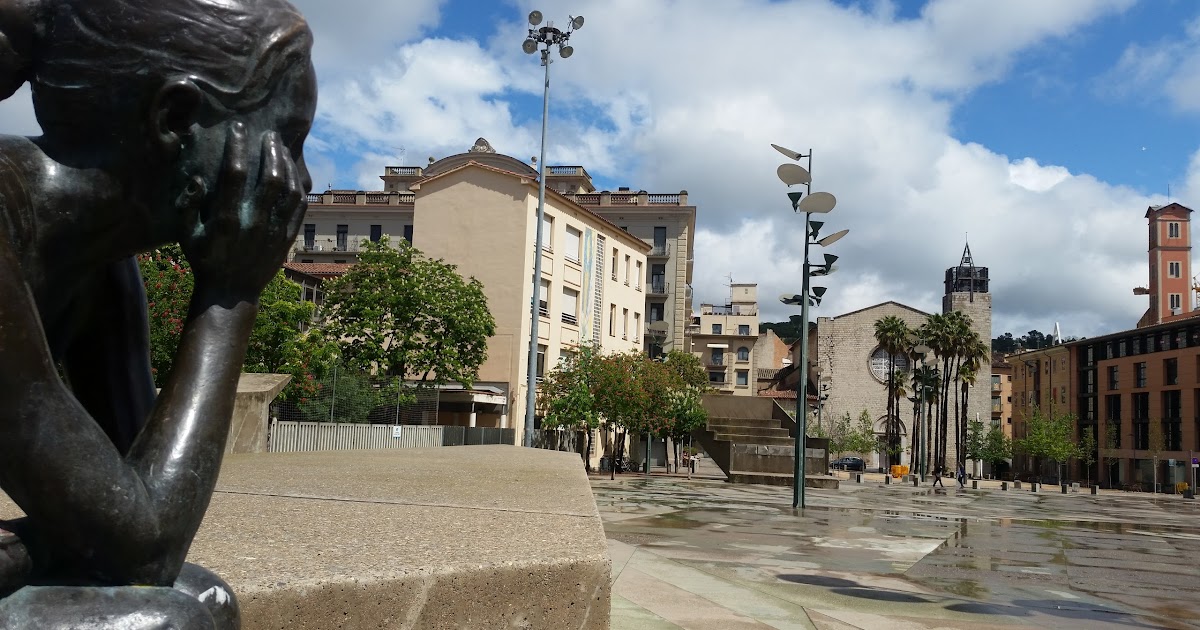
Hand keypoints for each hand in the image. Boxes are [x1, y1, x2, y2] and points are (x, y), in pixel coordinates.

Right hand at [180, 123, 305, 300]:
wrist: (231, 294)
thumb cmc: (204, 259)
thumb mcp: (186, 235)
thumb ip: (188, 205)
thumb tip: (197, 178)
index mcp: (226, 219)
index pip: (234, 174)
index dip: (237, 147)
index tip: (238, 128)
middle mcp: (253, 223)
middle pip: (268, 177)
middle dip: (270, 150)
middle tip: (268, 132)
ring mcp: (273, 231)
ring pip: (288, 190)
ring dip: (287, 164)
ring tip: (281, 146)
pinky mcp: (286, 238)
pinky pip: (298, 207)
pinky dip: (298, 185)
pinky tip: (293, 170)